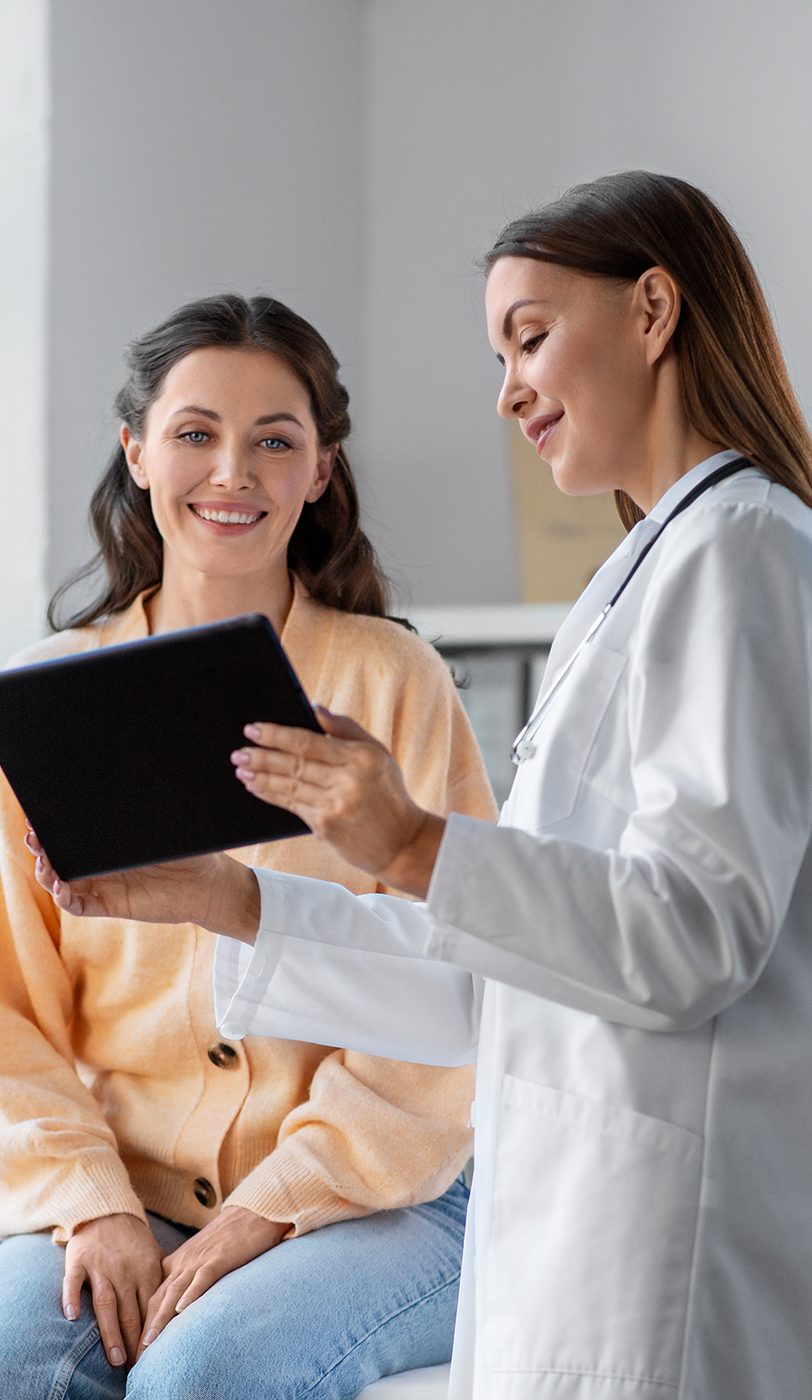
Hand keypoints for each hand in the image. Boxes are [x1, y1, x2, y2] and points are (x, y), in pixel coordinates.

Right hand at [26, 830, 259, 942]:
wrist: (208, 882)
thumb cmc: (190, 849)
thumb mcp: (167, 823)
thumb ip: (149, 809)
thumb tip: (135, 775)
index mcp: (110, 843)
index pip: (73, 835)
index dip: (52, 827)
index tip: (39, 815)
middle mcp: (100, 864)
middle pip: (58, 857)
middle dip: (41, 846)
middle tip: (34, 836)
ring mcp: (103, 886)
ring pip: (61, 882)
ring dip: (46, 873)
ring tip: (43, 862)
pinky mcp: (111, 905)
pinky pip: (79, 906)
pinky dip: (64, 898)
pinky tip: (61, 887)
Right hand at [63, 1213, 163, 1368]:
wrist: (107, 1209)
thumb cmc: (132, 1241)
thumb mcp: (153, 1257)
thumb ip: (160, 1283)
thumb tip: (172, 1313)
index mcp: (146, 1270)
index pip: (151, 1308)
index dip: (152, 1334)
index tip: (153, 1358)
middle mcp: (125, 1271)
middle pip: (130, 1312)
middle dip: (134, 1342)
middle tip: (135, 1367)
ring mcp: (101, 1266)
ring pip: (106, 1302)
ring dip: (111, 1331)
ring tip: (115, 1358)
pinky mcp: (79, 1260)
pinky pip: (74, 1281)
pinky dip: (72, 1296)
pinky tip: (72, 1315)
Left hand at [136, 1207, 289, 1359]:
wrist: (252, 1212)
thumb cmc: (229, 1238)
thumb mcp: (201, 1258)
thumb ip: (188, 1279)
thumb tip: (179, 1310)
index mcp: (177, 1263)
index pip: (153, 1298)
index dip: (142, 1326)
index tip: (136, 1352)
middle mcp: (183, 1263)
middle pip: (158, 1300)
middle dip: (146, 1331)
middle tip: (136, 1359)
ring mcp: (200, 1260)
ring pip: (174, 1292)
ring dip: (160, 1318)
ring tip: (150, 1342)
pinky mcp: (220, 1257)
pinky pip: (203, 1277)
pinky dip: (191, 1293)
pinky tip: (182, 1309)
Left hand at [230, 709, 444, 897]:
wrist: (402, 843)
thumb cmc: (389, 794)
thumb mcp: (378, 754)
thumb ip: (346, 728)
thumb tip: (314, 708)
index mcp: (360, 757)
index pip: (308, 741)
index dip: (277, 734)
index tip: (254, 728)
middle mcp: (347, 781)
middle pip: (293, 764)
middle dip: (261, 756)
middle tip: (239, 751)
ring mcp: (335, 805)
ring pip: (288, 786)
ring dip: (260, 777)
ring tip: (241, 769)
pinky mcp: (325, 827)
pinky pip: (291, 806)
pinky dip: (271, 796)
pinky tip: (256, 788)